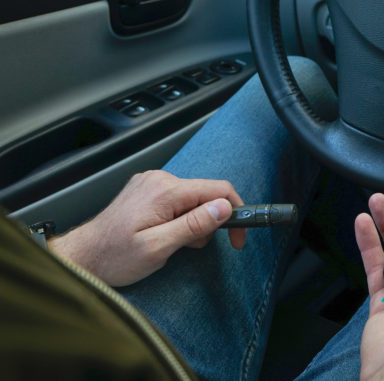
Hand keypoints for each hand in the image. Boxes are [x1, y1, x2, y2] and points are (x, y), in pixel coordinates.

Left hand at [48, 170, 245, 285]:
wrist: (83, 257)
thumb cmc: (114, 256)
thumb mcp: (159, 247)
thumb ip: (193, 225)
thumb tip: (223, 208)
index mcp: (165, 191)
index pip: (218, 190)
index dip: (235, 213)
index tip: (237, 237)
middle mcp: (159, 180)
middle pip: (206, 195)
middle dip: (210, 223)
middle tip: (193, 247)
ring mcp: (152, 184)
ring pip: (193, 199)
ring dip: (193, 224)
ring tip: (173, 244)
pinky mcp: (147, 191)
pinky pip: (178, 200)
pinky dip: (181, 219)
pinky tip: (166, 235)